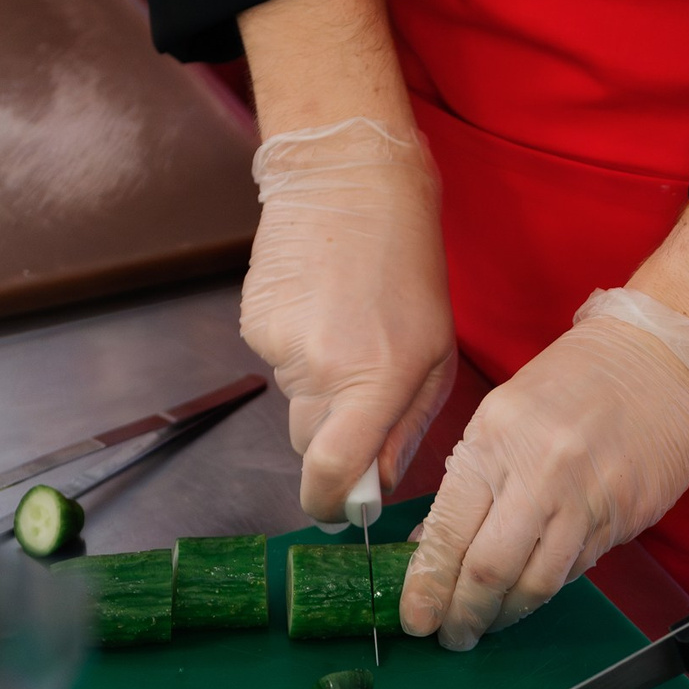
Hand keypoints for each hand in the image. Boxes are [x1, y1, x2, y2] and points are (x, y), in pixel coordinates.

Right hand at [241, 121, 454, 519]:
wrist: (350, 182)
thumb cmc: (408, 266)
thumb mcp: (434, 354)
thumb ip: (406, 427)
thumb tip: (376, 484)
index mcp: (376, 381)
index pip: (333, 470)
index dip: (327, 500)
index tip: (334, 506)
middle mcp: (322, 371)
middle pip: (308, 444)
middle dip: (330, 439)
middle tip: (358, 394)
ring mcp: (280, 346)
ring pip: (293, 402)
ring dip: (317, 385)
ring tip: (345, 328)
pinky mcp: (253, 322)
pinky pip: (275, 362)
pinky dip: (296, 348)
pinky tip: (320, 307)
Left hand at [401, 290, 688, 647]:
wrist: (662, 357)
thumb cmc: (577, 380)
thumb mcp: (502, 415)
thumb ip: (469, 481)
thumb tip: (431, 544)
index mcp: (496, 441)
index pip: (450, 532)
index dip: (429, 586)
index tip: (415, 618)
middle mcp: (540, 473)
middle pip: (490, 571)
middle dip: (464, 613)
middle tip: (451, 635)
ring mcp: (586, 499)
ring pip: (537, 583)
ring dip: (507, 614)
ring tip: (488, 625)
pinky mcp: (622, 517)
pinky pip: (576, 570)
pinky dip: (546, 588)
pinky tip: (529, 593)